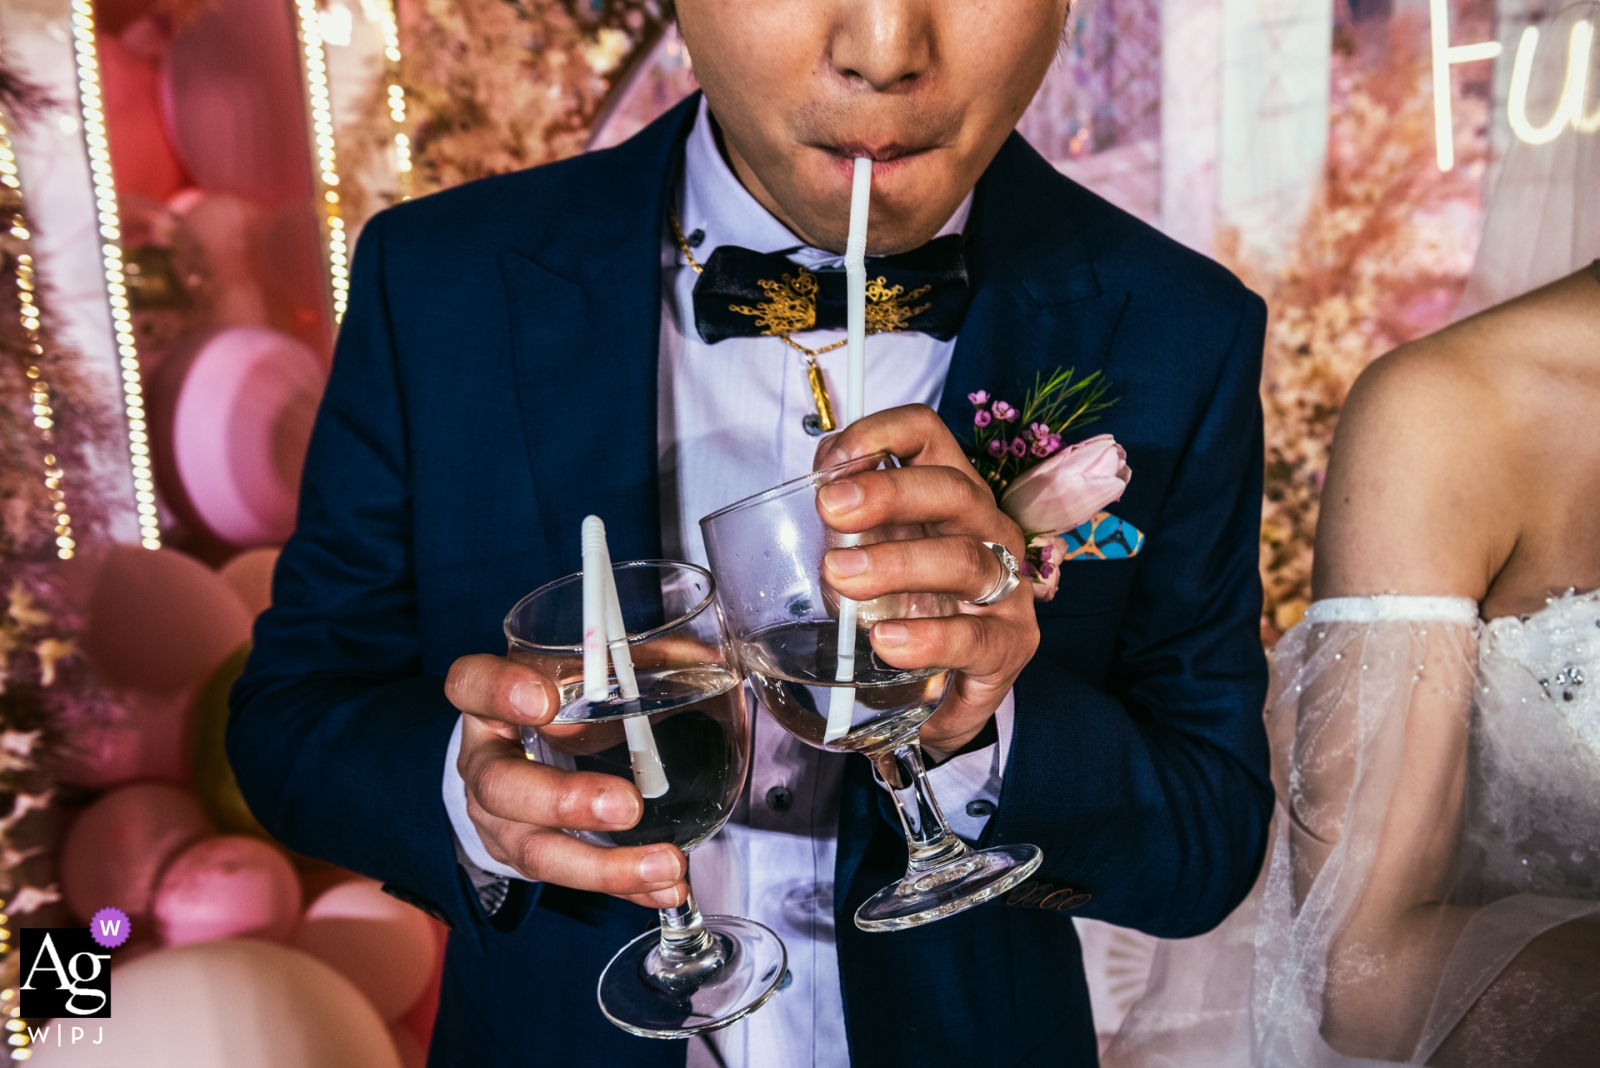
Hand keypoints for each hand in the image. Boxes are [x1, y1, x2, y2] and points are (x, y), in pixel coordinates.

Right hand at [445, 654, 688, 907]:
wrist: (516, 758)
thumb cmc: (554, 708)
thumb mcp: (576, 674)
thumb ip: (630, 660)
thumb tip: (701, 654)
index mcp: (489, 703)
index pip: (470, 686)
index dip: (499, 692)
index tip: (544, 700)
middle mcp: (486, 763)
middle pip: (500, 786)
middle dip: (565, 800)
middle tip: (626, 804)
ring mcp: (501, 821)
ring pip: (538, 851)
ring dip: (606, 865)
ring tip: (665, 864)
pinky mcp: (531, 858)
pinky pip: (576, 879)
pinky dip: (627, 887)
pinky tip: (666, 888)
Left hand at [816, 403, 1038, 752]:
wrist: (941, 687)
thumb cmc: (908, 606)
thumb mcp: (873, 554)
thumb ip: (848, 522)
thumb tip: (815, 486)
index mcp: (948, 493)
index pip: (927, 436)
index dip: (881, 433)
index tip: (832, 462)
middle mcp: (986, 527)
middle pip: (951, 489)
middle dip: (887, 495)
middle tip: (830, 511)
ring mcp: (1005, 585)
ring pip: (964, 558)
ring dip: (896, 564)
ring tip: (842, 578)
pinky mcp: (1010, 643)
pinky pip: (973, 637)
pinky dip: (927, 638)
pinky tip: (886, 640)